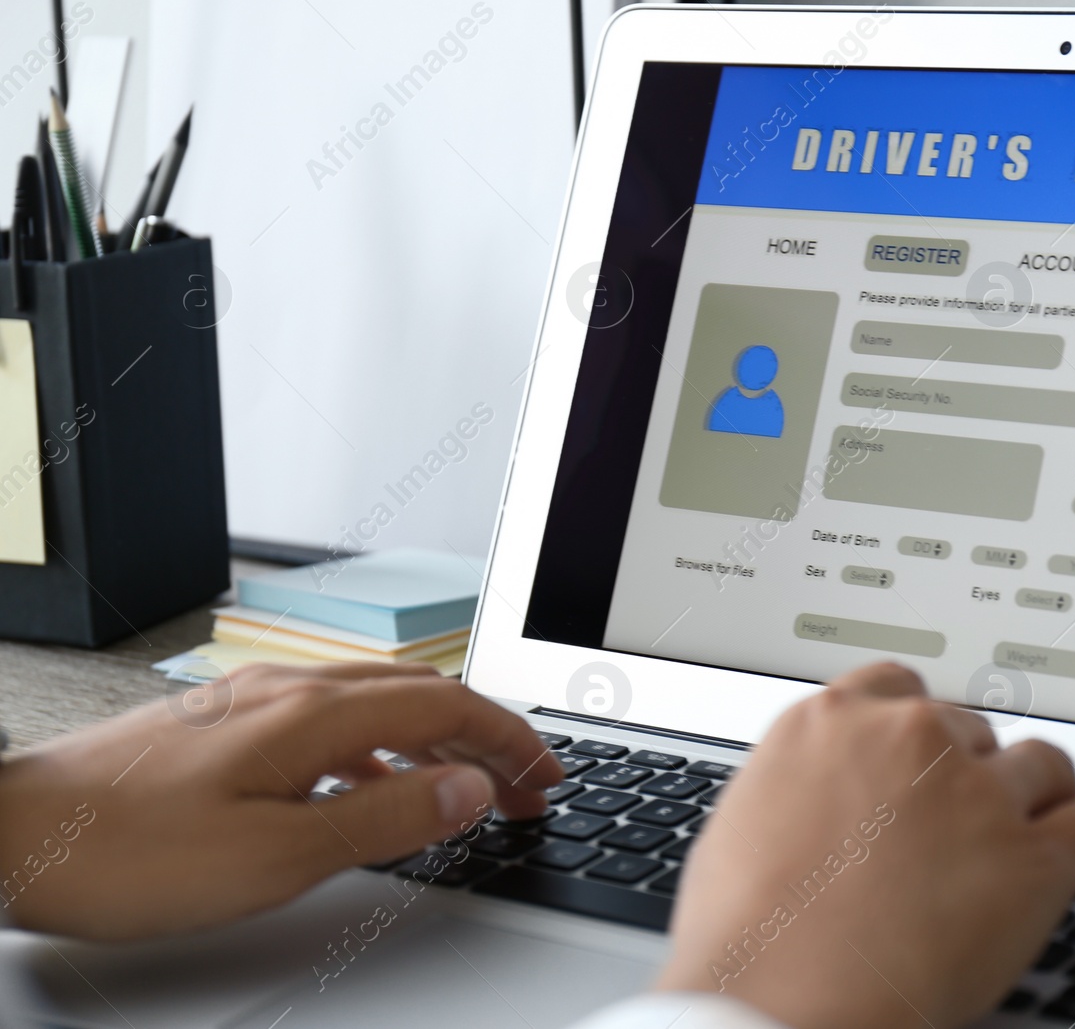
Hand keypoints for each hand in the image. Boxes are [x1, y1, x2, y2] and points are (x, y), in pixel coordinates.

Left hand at [0, 663, 562, 939]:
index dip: (509, 740)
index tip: (546, 776)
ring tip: (468, 784)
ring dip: (438, 740)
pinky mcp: (227, 728)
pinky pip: (334, 721)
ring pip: (379, 705)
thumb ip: (383, 816)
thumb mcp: (275, 854)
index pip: (447, 706)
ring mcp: (256, 705)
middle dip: (486, 737)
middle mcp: (291, 694)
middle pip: (421, 696)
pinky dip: (384, 745)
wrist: (9, 832)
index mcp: (314, 716)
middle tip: (526, 786)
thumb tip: (468, 787)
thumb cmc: (126, 850)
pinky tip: (374, 780)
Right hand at [656, 663, 1074, 1028]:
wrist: (778, 1002)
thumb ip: (805, 782)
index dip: (920, 729)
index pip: (900, 687)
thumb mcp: (747, 820)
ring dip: (1039, 794)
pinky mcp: (1033, 859)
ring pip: (1042, 764)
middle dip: (969, 772)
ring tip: (1038, 824)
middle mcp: (912, 741)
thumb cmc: (747, 934)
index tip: (928, 750)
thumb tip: (825, 795)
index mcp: (835, 722)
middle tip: (964, 818)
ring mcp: (978, 795)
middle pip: (971, 730)